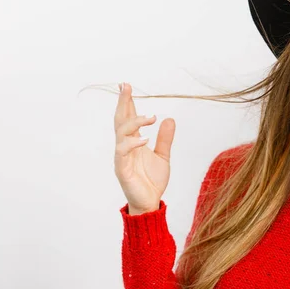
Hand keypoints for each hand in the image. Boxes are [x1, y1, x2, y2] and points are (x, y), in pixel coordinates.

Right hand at [113, 82, 175, 214]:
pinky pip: (123, 152)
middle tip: (126, 86)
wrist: (150, 202)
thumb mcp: (163, 156)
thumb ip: (165, 138)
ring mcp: (122, 157)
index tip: (126, 85)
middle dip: (122, 102)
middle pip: (120, 120)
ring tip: (150, 117)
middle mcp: (125, 146)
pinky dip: (133, 144)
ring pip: (121, 133)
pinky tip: (145, 139)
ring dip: (134, 122)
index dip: (127, 102)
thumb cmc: (152, 180)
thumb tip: (169, 119)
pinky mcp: (122, 169)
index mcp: (133, 142)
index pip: (128, 118)